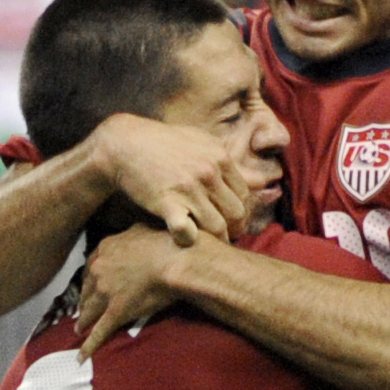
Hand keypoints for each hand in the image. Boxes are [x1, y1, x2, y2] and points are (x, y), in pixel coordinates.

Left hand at [78, 224, 184, 356]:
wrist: (175, 259)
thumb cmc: (166, 241)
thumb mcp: (142, 228)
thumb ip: (131, 233)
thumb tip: (134, 233)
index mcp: (105, 248)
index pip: (91, 266)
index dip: (90, 278)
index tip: (89, 284)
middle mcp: (100, 269)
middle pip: (87, 289)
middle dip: (84, 301)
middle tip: (81, 309)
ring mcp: (106, 292)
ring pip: (90, 311)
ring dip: (83, 322)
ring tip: (79, 329)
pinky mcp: (116, 312)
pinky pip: (100, 332)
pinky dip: (89, 345)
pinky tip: (82, 355)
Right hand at [97, 113, 248, 248]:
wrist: (124, 144)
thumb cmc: (164, 145)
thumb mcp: (201, 144)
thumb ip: (232, 165)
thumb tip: (265, 181)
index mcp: (220, 158)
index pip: (245, 196)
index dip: (240, 213)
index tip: (230, 222)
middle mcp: (208, 172)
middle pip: (236, 214)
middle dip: (232, 230)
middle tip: (222, 239)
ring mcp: (188, 188)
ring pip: (217, 228)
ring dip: (214, 241)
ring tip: (207, 245)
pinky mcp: (167, 202)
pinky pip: (186, 232)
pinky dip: (188, 240)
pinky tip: (183, 239)